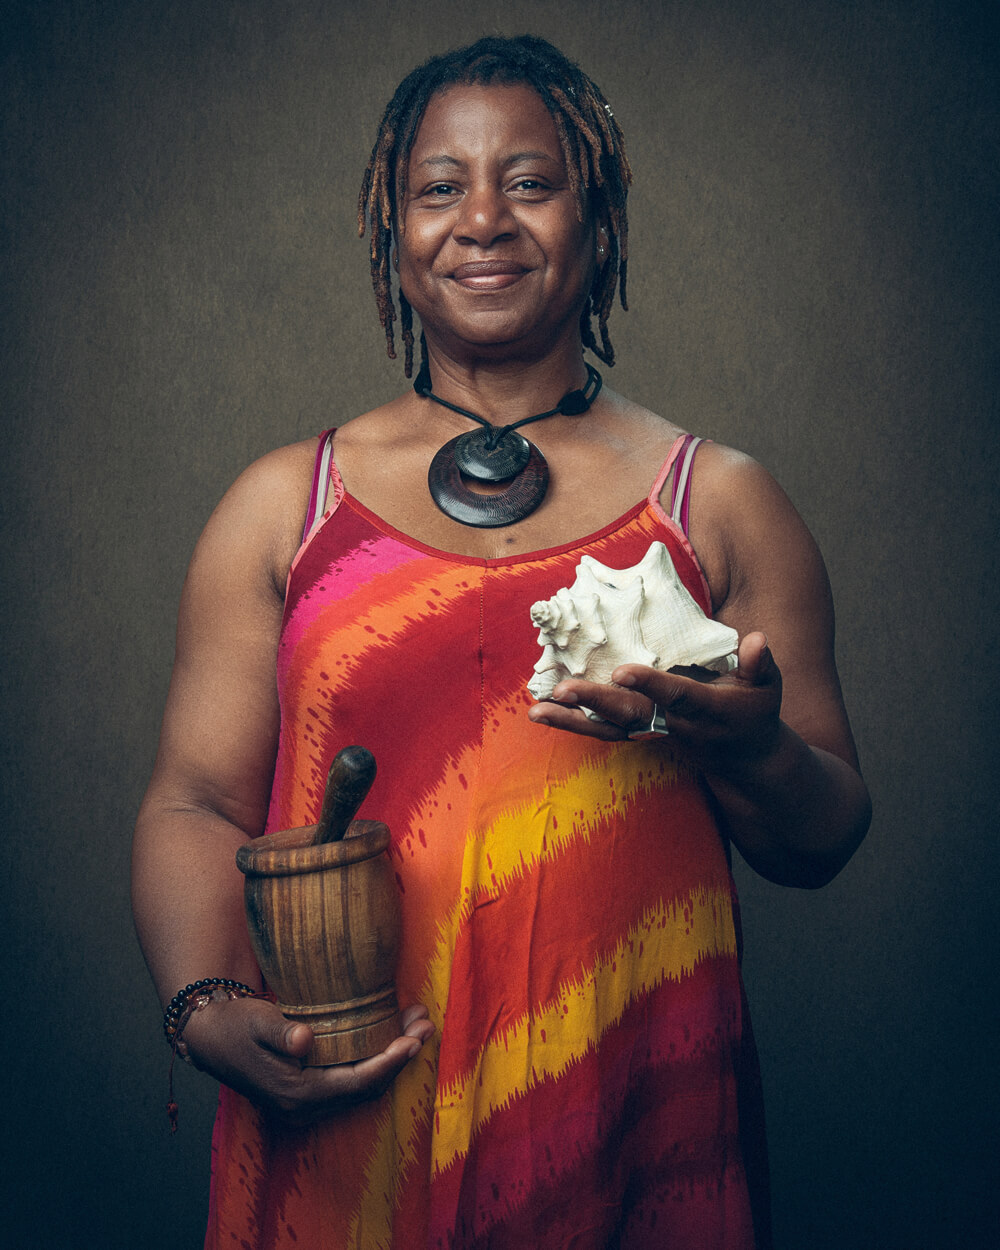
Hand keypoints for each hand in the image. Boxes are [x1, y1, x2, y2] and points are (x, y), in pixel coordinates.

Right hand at [181, 995, 434, 1126]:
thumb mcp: (255, 1021)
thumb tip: (304, 1041)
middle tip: (427, 1023)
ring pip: (364, 1085)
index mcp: (295, 1094)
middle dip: (401, 1057)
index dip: (388, 1064)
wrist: (211, 1037)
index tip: (413, 1041)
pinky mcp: (311, 1092)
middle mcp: (305, 1106)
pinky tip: (392, 1032)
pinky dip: (377, 1058)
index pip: (355, 1083)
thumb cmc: (235, 1025)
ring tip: (418, 1022)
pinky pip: (353, 1081)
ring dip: (393, 1056)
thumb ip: (280, 1032)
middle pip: (367, 1087)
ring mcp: (308, 1103)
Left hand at [527, 631, 782, 780]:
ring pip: (608, 729)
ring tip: (536, 712)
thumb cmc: (756, 712)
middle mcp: (674, 726)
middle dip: (597, 702)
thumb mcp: (767, 688)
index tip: (624, 670)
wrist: (744, 759)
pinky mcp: (639, 735)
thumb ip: (760, 664)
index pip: (676, 696)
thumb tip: (757, 639)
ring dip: (571, 721)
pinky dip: (572, 723)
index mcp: (705, 710)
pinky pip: (601, 731)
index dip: (651, 684)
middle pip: (631, 715)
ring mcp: (653, 733)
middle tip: (564, 690)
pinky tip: (542, 712)